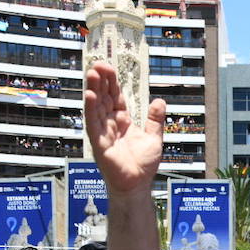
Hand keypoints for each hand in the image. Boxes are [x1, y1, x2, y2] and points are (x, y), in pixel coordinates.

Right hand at [85, 61, 166, 194]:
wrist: (137, 186)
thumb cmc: (143, 166)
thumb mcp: (154, 138)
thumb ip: (156, 120)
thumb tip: (159, 101)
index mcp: (123, 122)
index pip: (115, 98)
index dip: (112, 83)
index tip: (109, 68)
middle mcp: (111, 125)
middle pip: (104, 98)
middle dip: (102, 81)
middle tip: (99, 64)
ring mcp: (104, 133)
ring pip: (97, 107)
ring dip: (94, 90)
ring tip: (93, 73)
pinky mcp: (99, 143)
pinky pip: (93, 123)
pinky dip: (91, 109)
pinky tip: (90, 95)